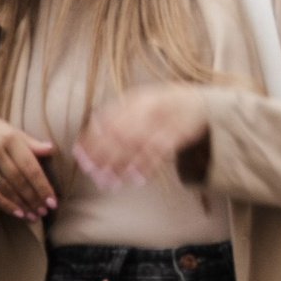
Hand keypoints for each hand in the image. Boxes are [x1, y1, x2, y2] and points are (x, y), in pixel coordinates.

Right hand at [0, 112, 54, 223]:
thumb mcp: (6, 128)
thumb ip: (28, 142)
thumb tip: (50, 149)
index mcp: (9, 137)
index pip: (31, 166)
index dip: (43, 186)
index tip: (53, 201)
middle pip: (20, 179)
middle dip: (34, 198)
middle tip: (45, 212)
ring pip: (6, 188)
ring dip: (21, 204)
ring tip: (33, 216)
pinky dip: (3, 204)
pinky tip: (15, 212)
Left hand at [76, 81, 211, 189]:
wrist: (201, 103)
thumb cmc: (165, 106)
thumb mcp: (141, 101)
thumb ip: (119, 112)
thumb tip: (92, 126)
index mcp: (136, 99)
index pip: (107, 118)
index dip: (91, 137)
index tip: (79, 154)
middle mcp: (149, 107)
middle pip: (120, 133)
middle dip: (102, 155)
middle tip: (91, 172)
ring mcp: (165, 120)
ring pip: (137, 145)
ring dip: (120, 165)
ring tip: (108, 182)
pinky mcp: (180, 133)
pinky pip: (160, 152)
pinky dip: (146, 166)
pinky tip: (135, 179)